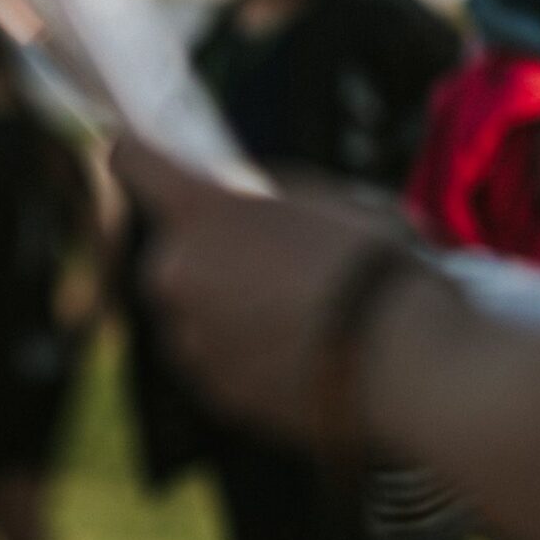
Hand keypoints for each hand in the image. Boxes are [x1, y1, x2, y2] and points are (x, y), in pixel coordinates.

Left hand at [113, 140, 411, 451]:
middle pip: (171, 250)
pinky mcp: (211, 391)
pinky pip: (217, 359)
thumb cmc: (374, 267)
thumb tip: (236, 196)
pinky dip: (244, 354)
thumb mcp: (321, 199)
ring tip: (297, 314)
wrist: (405, 365)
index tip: (140, 149)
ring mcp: (188, 338)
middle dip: (206, 251)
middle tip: (264, 256)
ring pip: (192, 310)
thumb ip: (259, 197)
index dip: (138, 152)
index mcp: (196, 212)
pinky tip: (300, 353)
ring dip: (224, 307)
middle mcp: (174, 273)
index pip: (133, 162)